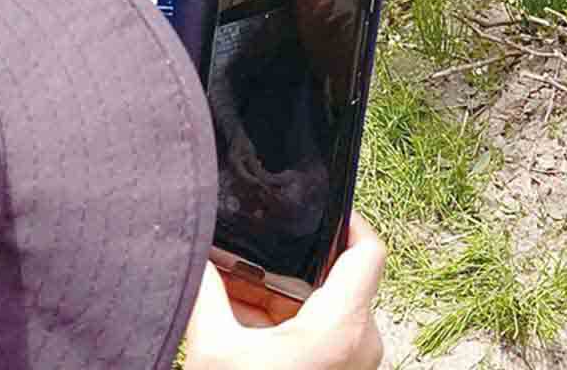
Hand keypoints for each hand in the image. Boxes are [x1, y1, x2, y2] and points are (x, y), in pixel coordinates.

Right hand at [184, 211, 385, 369]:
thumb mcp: (216, 351)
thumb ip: (209, 296)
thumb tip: (198, 258)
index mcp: (343, 325)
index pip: (368, 250)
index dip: (349, 222)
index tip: (320, 211)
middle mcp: (362, 344)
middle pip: (340, 282)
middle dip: (295, 270)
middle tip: (255, 259)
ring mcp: (354, 366)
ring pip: (329, 313)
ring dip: (287, 302)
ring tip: (240, 294)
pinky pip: (325, 340)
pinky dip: (292, 330)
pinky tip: (248, 329)